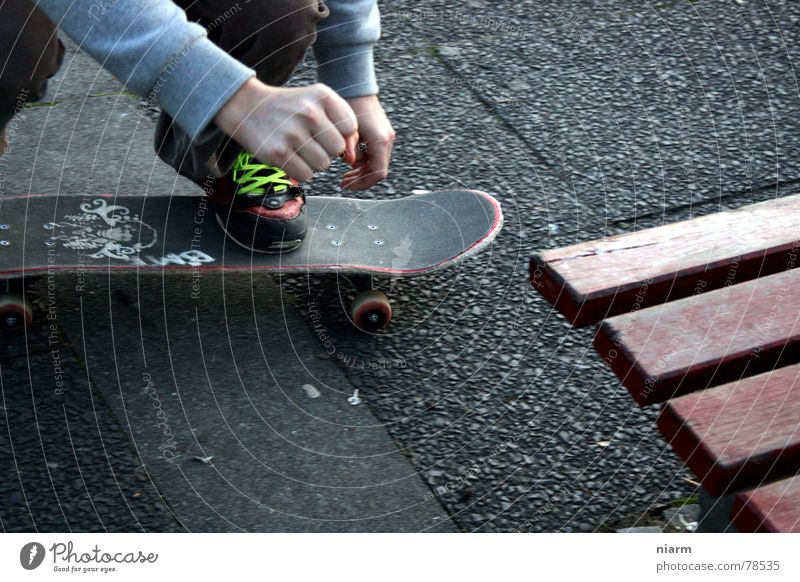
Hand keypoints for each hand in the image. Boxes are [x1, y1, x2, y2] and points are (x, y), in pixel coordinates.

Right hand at [214, 78, 358, 181]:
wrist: (246, 107)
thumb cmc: (289, 108)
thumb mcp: (315, 101)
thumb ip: (340, 121)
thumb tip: (351, 155)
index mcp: (321, 96)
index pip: (350, 127)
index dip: (341, 135)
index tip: (326, 131)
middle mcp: (308, 112)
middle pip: (337, 149)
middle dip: (327, 151)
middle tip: (311, 142)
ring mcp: (292, 133)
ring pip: (322, 164)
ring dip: (314, 163)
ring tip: (300, 149)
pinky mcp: (278, 152)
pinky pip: (306, 175)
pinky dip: (301, 171)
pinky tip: (291, 157)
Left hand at [340, 95, 395, 189]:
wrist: (356, 86)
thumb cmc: (349, 104)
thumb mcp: (345, 128)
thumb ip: (349, 147)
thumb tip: (350, 163)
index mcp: (380, 140)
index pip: (378, 173)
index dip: (362, 183)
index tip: (346, 185)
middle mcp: (387, 140)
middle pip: (377, 170)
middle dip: (360, 178)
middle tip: (343, 182)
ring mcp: (386, 137)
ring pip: (376, 164)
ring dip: (361, 171)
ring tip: (344, 173)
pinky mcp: (382, 134)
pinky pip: (375, 155)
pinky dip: (364, 161)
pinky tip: (350, 160)